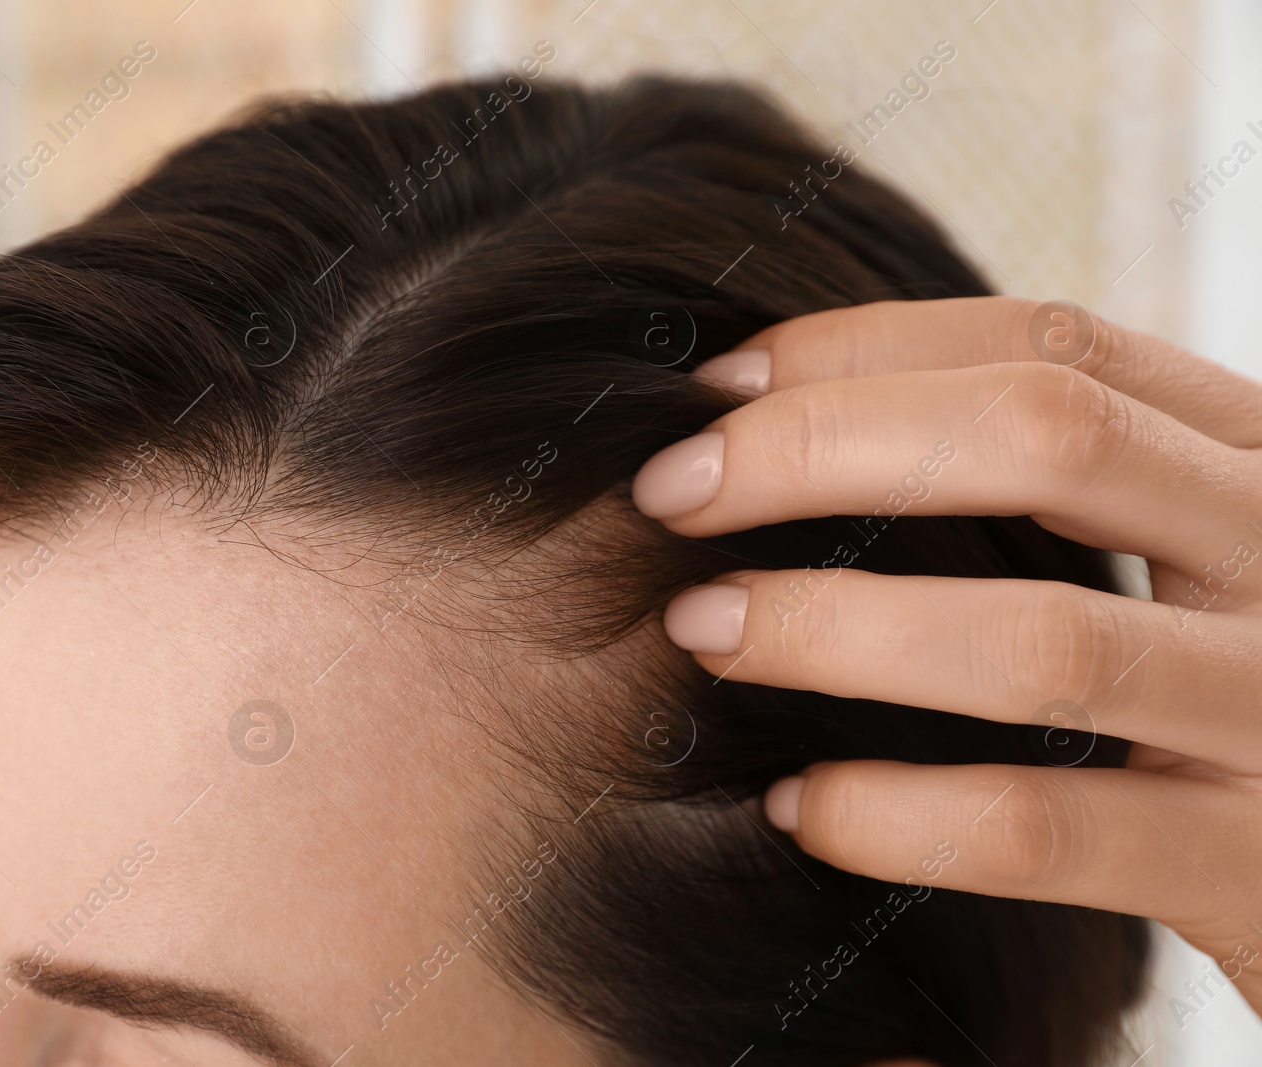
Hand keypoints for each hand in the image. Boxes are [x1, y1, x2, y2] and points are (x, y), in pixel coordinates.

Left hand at [631, 296, 1261, 1015]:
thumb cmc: (1216, 692)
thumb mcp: (1168, 556)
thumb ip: (1053, 488)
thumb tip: (774, 421)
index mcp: (1250, 457)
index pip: (1052, 346)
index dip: (862, 350)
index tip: (711, 388)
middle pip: (1049, 438)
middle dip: (826, 448)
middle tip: (669, 491)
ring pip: (1046, 637)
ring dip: (836, 627)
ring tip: (699, 629)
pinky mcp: (1257, 868)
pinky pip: (1050, 830)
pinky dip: (902, 815)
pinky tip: (797, 806)